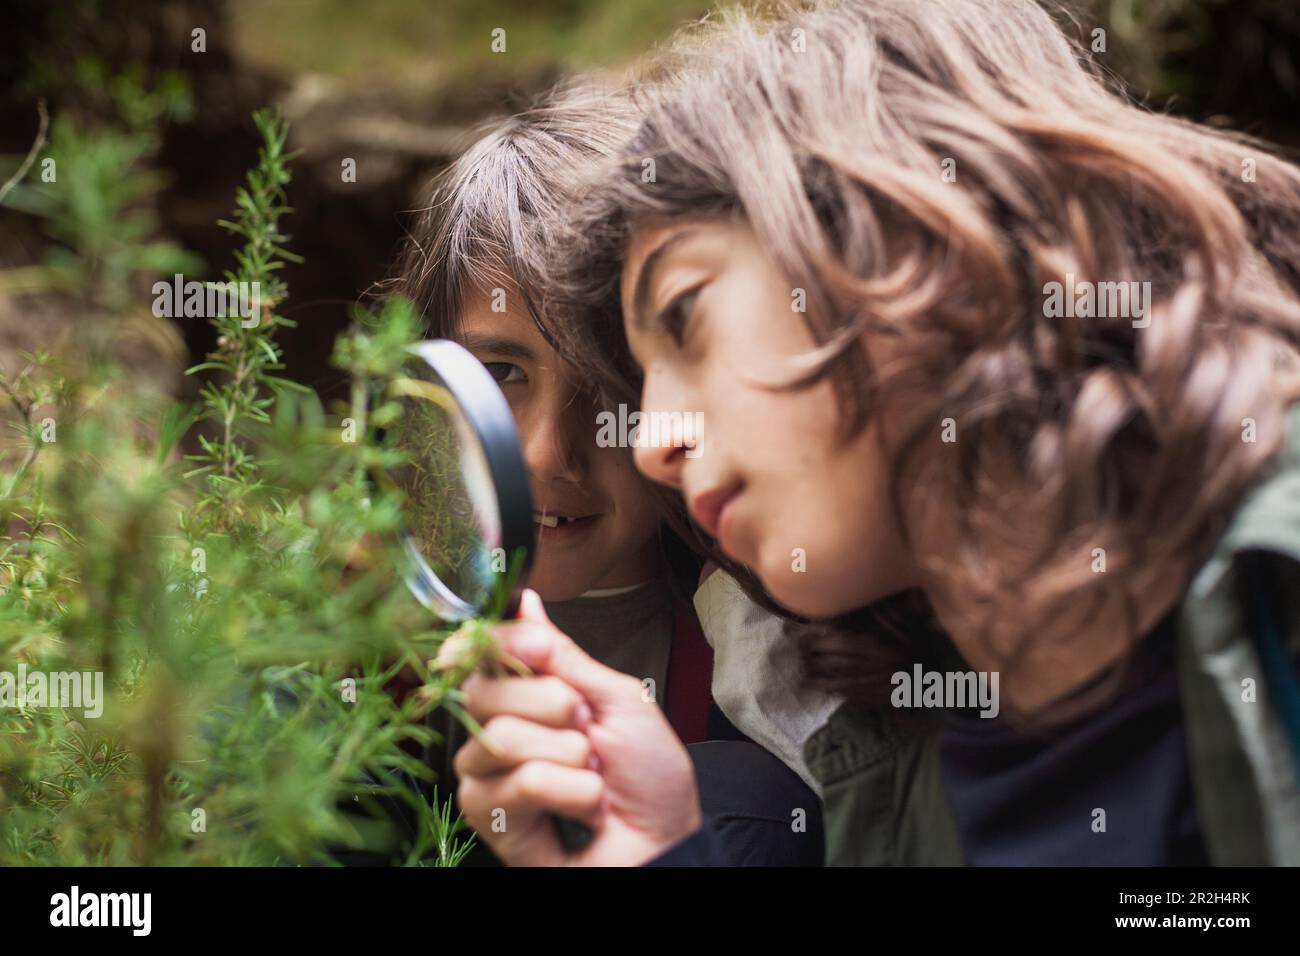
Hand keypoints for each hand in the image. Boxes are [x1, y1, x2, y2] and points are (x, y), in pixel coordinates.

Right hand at [455, 590, 701, 865]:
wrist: (666, 841)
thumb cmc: (650, 778)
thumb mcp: (617, 698)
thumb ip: (562, 655)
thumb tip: (525, 602)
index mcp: (527, 696)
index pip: (484, 653)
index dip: (498, 643)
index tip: (534, 649)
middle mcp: (497, 730)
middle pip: (484, 688)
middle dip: (556, 706)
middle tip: (589, 730)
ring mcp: (487, 775)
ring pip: (503, 736)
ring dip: (571, 756)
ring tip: (593, 777)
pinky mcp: (490, 819)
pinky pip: (521, 782)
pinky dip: (572, 792)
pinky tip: (584, 811)